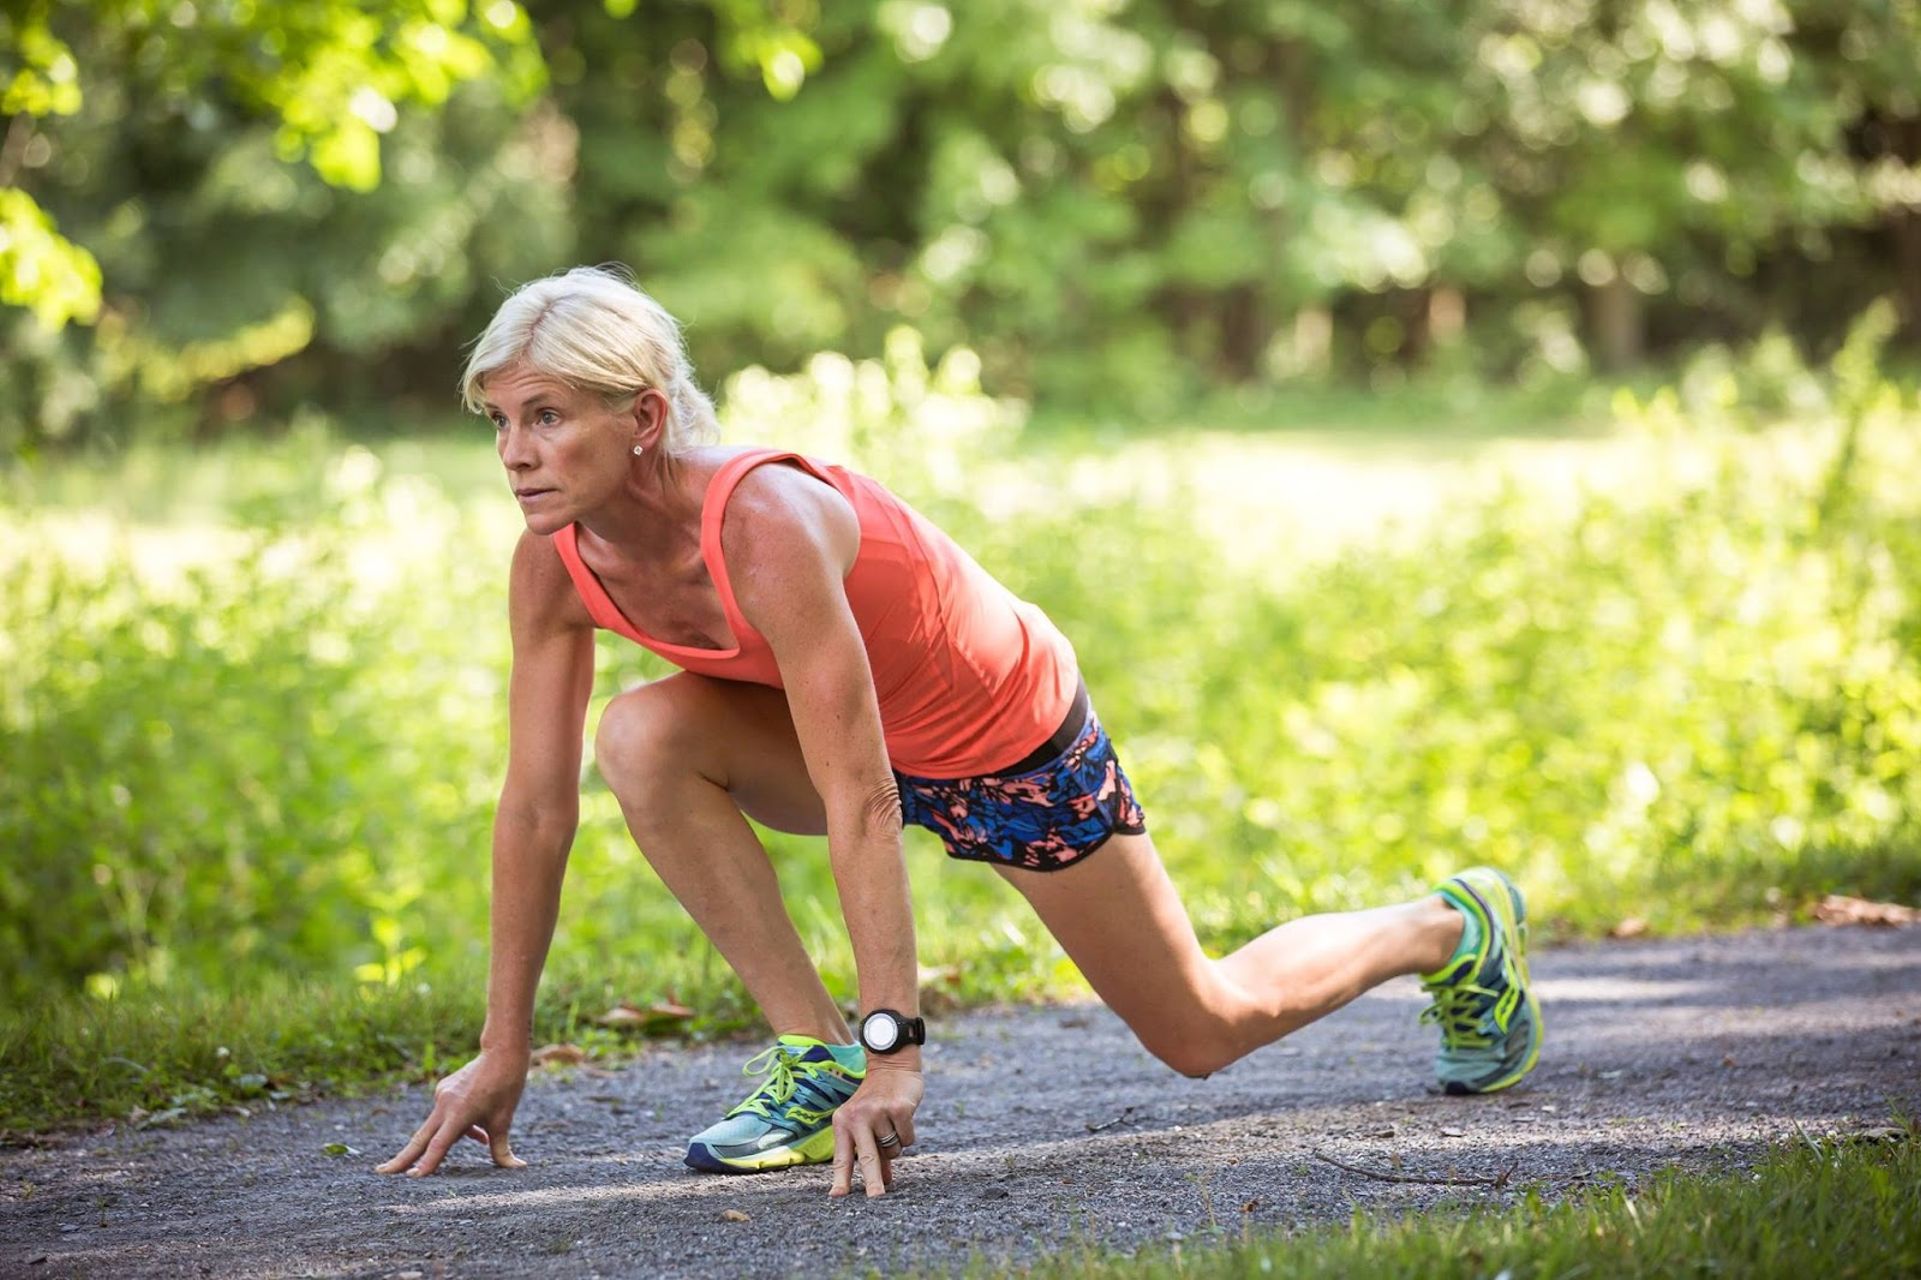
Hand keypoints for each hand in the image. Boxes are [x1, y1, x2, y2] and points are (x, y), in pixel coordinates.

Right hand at [376, 1048, 530, 1176]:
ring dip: (449, 1140)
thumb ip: (502, 1149)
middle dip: (402, 1158)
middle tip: (381, 1172)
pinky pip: (445, 1115)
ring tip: (482, 1134)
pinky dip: (456, 1126)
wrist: (501, 1053)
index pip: (440, 1145)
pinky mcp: (443, 1090)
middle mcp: (445, 1105)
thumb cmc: (506, 1087)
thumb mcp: (505, 1120)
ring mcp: (442, 1096)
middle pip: (421, 1138)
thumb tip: (517, 1168)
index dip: (428, 1163)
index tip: (412, 1177)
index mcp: (460, 1113)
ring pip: (436, 1127)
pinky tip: (480, 1126)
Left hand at [829, 1060, 922, 1197]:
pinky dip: (908, 1134)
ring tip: (891, 1124)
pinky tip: (902, 1117)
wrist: (892, 1065)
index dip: (841, 1178)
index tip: (837, 1197)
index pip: (842, 1156)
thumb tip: (885, 1181)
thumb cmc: (877, 1100)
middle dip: (872, 1181)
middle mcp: (858, 1117)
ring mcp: (879, 1112)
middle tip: (876, 1199)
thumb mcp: (867, 1123)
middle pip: (867, 1158)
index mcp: (843, 1122)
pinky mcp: (899, 1108)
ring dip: (896, 1144)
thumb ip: (873, 1152)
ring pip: (893, 1150)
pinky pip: (907, 1139)